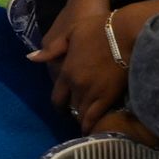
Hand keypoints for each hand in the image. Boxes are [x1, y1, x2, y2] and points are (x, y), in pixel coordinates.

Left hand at [33, 0, 131, 128]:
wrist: (128, 33)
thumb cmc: (100, 29)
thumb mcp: (71, 33)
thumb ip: (52, 49)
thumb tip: (31, 58)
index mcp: (66, 72)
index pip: (57, 97)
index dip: (60, 105)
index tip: (64, 108)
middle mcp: (76, 86)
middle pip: (70, 107)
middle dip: (72, 112)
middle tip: (78, 114)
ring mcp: (92, 92)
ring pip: (82, 114)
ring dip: (83, 118)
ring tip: (88, 121)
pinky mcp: (108, 97)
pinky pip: (96, 117)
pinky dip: (92, 124)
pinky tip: (95, 128)